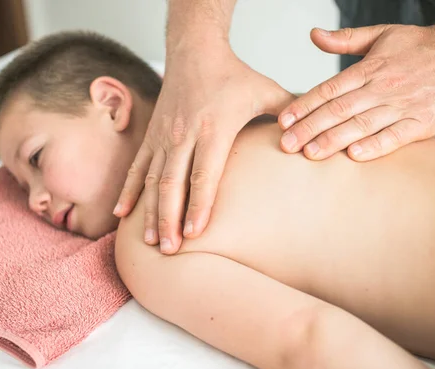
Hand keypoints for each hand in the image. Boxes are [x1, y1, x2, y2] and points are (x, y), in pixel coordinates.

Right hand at [114, 42, 293, 253]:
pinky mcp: (152, 136)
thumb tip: (312, 138)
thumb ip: (289, 114)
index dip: (198, 205)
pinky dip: (129, 191)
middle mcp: (184, 135)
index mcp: (214, 128)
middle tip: (171, 250)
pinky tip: (122, 214)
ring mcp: (164, 136)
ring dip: (150, 212)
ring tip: (150, 242)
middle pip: (173, 183)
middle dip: (170, 218)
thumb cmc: (234, 75)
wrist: (195, 50)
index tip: (194, 233)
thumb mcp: (266, 91)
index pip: (204, 174)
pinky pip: (137, 168)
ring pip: (152, 180)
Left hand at [278, 22, 434, 160]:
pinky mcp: (422, 123)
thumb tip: (313, 35)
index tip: (283, 120)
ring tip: (310, 153)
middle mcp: (384, 87)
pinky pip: (395, 137)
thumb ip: (345, 39)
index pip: (330, 89)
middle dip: (310, 128)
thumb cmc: (418, 46)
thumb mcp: (381, 35)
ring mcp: (404, 106)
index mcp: (371, 67)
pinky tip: (354, 156)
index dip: (305, 105)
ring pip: (362, 125)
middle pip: (340, 110)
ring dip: (334, 140)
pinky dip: (375, 146)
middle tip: (287, 144)